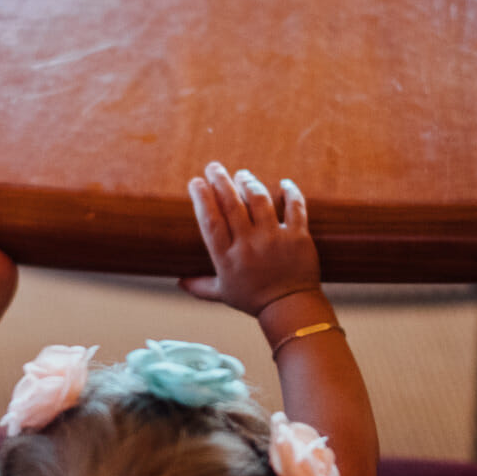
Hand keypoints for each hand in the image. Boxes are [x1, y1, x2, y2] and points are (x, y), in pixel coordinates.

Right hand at [179, 162, 321, 315]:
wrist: (290, 308)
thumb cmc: (254, 300)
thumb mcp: (223, 293)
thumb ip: (199, 285)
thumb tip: (178, 282)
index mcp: (227, 258)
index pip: (210, 221)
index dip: (202, 198)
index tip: (196, 182)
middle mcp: (249, 245)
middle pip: (232, 204)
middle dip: (220, 180)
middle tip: (213, 166)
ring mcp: (274, 239)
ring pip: (260, 200)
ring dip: (249, 182)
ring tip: (242, 175)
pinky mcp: (298, 237)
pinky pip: (295, 207)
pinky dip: (290, 192)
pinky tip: (283, 183)